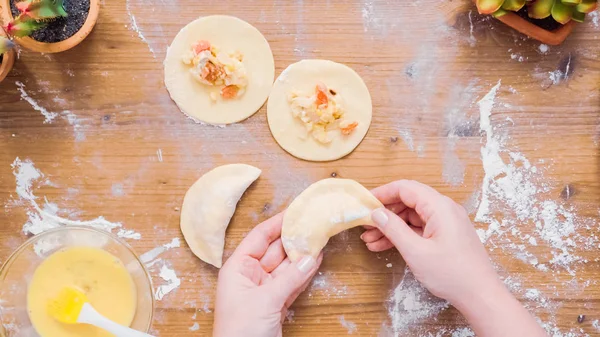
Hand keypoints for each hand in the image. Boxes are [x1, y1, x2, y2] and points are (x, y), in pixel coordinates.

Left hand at [213, 213, 322, 336]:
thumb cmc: (240, 332)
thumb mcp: (265, 301)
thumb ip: (289, 278)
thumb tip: (311, 256)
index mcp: (237, 268)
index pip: (259, 237)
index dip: (277, 223)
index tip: (296, 210)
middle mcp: (250, 276)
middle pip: (275, 250)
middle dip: (294, 238)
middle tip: (315, 223)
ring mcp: (264, 291)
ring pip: (286, 267)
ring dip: (302, 255)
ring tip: (321, 237)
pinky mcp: (276, 305)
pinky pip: (292, 283)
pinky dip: (304, 273)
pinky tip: (316, 260)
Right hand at [360, 180, 498, 304]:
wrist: (480, 295)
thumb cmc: (452, 273)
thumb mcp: (415, 251)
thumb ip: (394, 229)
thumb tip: (376, 213)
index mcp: (439, 207)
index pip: (405, 188)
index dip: (382, 193)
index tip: (364, 202)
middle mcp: (444, 210)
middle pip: (407, 201)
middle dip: (384, 213)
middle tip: (365, 225)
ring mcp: (446, 222)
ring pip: (411, 217)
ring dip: (390, 227)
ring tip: (370, 240)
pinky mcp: (446, 235)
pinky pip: (419, 228)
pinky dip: (402, 235)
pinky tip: (384, 245)